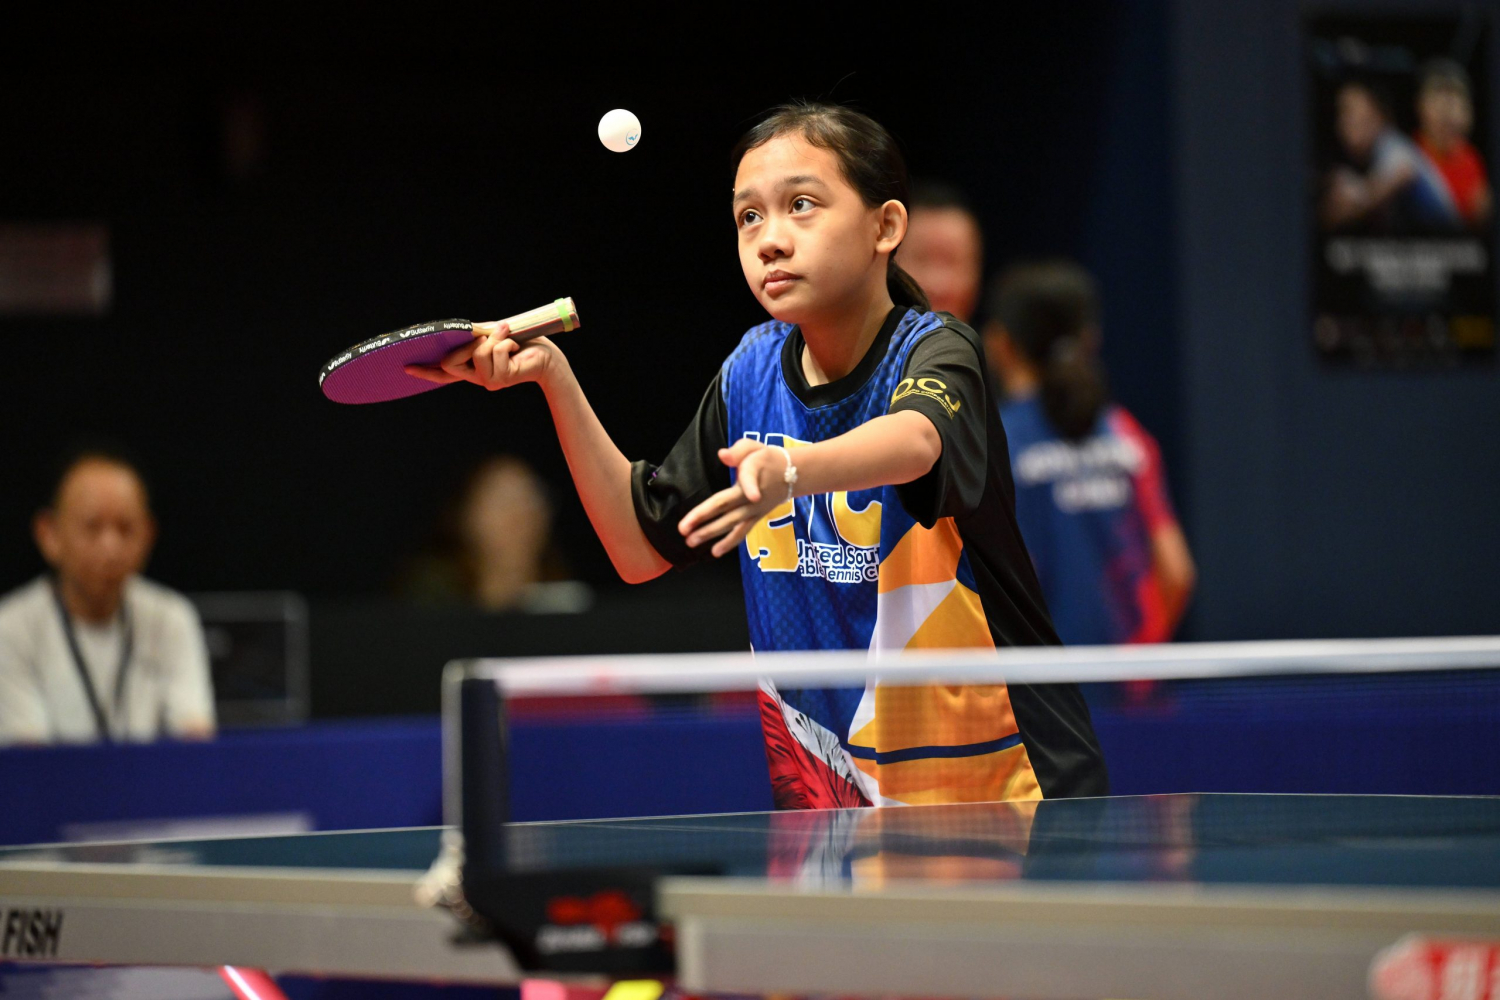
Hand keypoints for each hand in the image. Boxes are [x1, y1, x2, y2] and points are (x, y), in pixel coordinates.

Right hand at [404, 321, 559, 390]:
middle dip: (468, 344)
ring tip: (508, 340)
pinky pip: (494, 352)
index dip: (424, 371)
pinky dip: (505, 342)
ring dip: (494, 339)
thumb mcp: (491, 335)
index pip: (443, 373)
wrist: (546, 356)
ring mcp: (487, 381)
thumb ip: (474, 336)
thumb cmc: (520, 342)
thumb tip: (461, 332)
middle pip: (449, 363)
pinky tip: (515, 348)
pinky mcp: (500, 380)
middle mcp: (476, 378)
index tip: (405, 368)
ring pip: (476, 354)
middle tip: (488, 337)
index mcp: (471, 368)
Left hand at [678, 439, 790, 557]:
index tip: (754, 496)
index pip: (752, 479)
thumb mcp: (755, 447)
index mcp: (753, 473)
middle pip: (728, 507)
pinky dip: (729, 542)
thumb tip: (722, 455)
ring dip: (711, 533)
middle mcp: (753, 496)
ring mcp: (755, 509)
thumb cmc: (766, 458)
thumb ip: (738, 450)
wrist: (792, 475)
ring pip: (732, 523)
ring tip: (691, 542)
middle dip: (705, 518)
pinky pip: (741, 532)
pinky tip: (714, 552)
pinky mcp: (756, 518)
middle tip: (684, 530)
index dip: (752, 487)